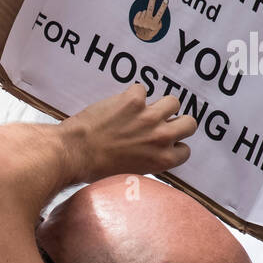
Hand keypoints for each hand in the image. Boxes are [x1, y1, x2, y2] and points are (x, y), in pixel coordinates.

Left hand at [58, 84, 195, 184]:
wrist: (74, 153)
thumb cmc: (96, 168)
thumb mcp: (131, 173)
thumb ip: (149, 160)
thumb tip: (152, 150)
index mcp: (162, 160)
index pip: (185, 150)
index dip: (174, 144)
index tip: (163, 142)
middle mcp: (161, 138)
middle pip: (189, 123)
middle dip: (176, 121)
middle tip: (159, 122)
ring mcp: (149, 117)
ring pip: (173, 102)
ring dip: (159, 104)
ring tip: (142, 109)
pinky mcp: (133, 101)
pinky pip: (142, 89)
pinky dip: (131, 94)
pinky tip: (119, 104)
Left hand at [131, 0, 168, 40]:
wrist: (143, 36)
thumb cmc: (152, 28)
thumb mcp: (158, 26)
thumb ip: (159, 20)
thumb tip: (159, 12)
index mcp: (154, 24)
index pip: (160, 13)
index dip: (163, 6)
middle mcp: (147, 23)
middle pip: (150, 8)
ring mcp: (140, 22)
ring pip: (144, 11)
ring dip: (145, 13)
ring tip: (146, 19)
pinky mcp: (135, 22)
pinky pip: (139, 12)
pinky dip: (141, 14)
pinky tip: (142, 19)